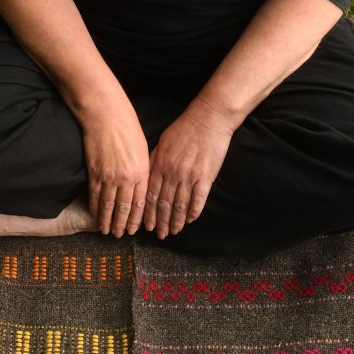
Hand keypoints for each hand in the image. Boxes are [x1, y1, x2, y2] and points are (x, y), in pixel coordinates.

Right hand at [83, 102, 150, 236]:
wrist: (105, 115)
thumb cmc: (127, 128)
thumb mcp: (142, 150)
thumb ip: (142, 171)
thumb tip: (141, 188)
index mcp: (141, 172)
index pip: (140, 203)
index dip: (137, 219)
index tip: (135, 229)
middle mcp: (126, 178)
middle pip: (124, 208)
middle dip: (122, 224)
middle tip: (120, 235)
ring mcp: (109, 177)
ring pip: (108, 206)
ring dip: (107, 220)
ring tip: (106, 231)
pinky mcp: (95, 172)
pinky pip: (94, 195)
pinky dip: (94, 208)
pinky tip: (95, 215)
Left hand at [144, 99, 234, 238]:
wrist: (208, 118)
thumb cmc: (184, 128)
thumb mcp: (162, 143)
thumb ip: (154, 161)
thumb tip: (146, 178)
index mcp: (160, 165)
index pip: (150, 195)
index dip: (147, 213)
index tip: (145, 226)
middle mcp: (172, 173)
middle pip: (164, 204)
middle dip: (161, 222)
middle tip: (159, 234)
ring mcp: (189, 175)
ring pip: (180, 205)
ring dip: (176, 221)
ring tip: (174, 231)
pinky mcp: (206, 176)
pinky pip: (198, 199)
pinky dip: (194, 212)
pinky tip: (191, 220)